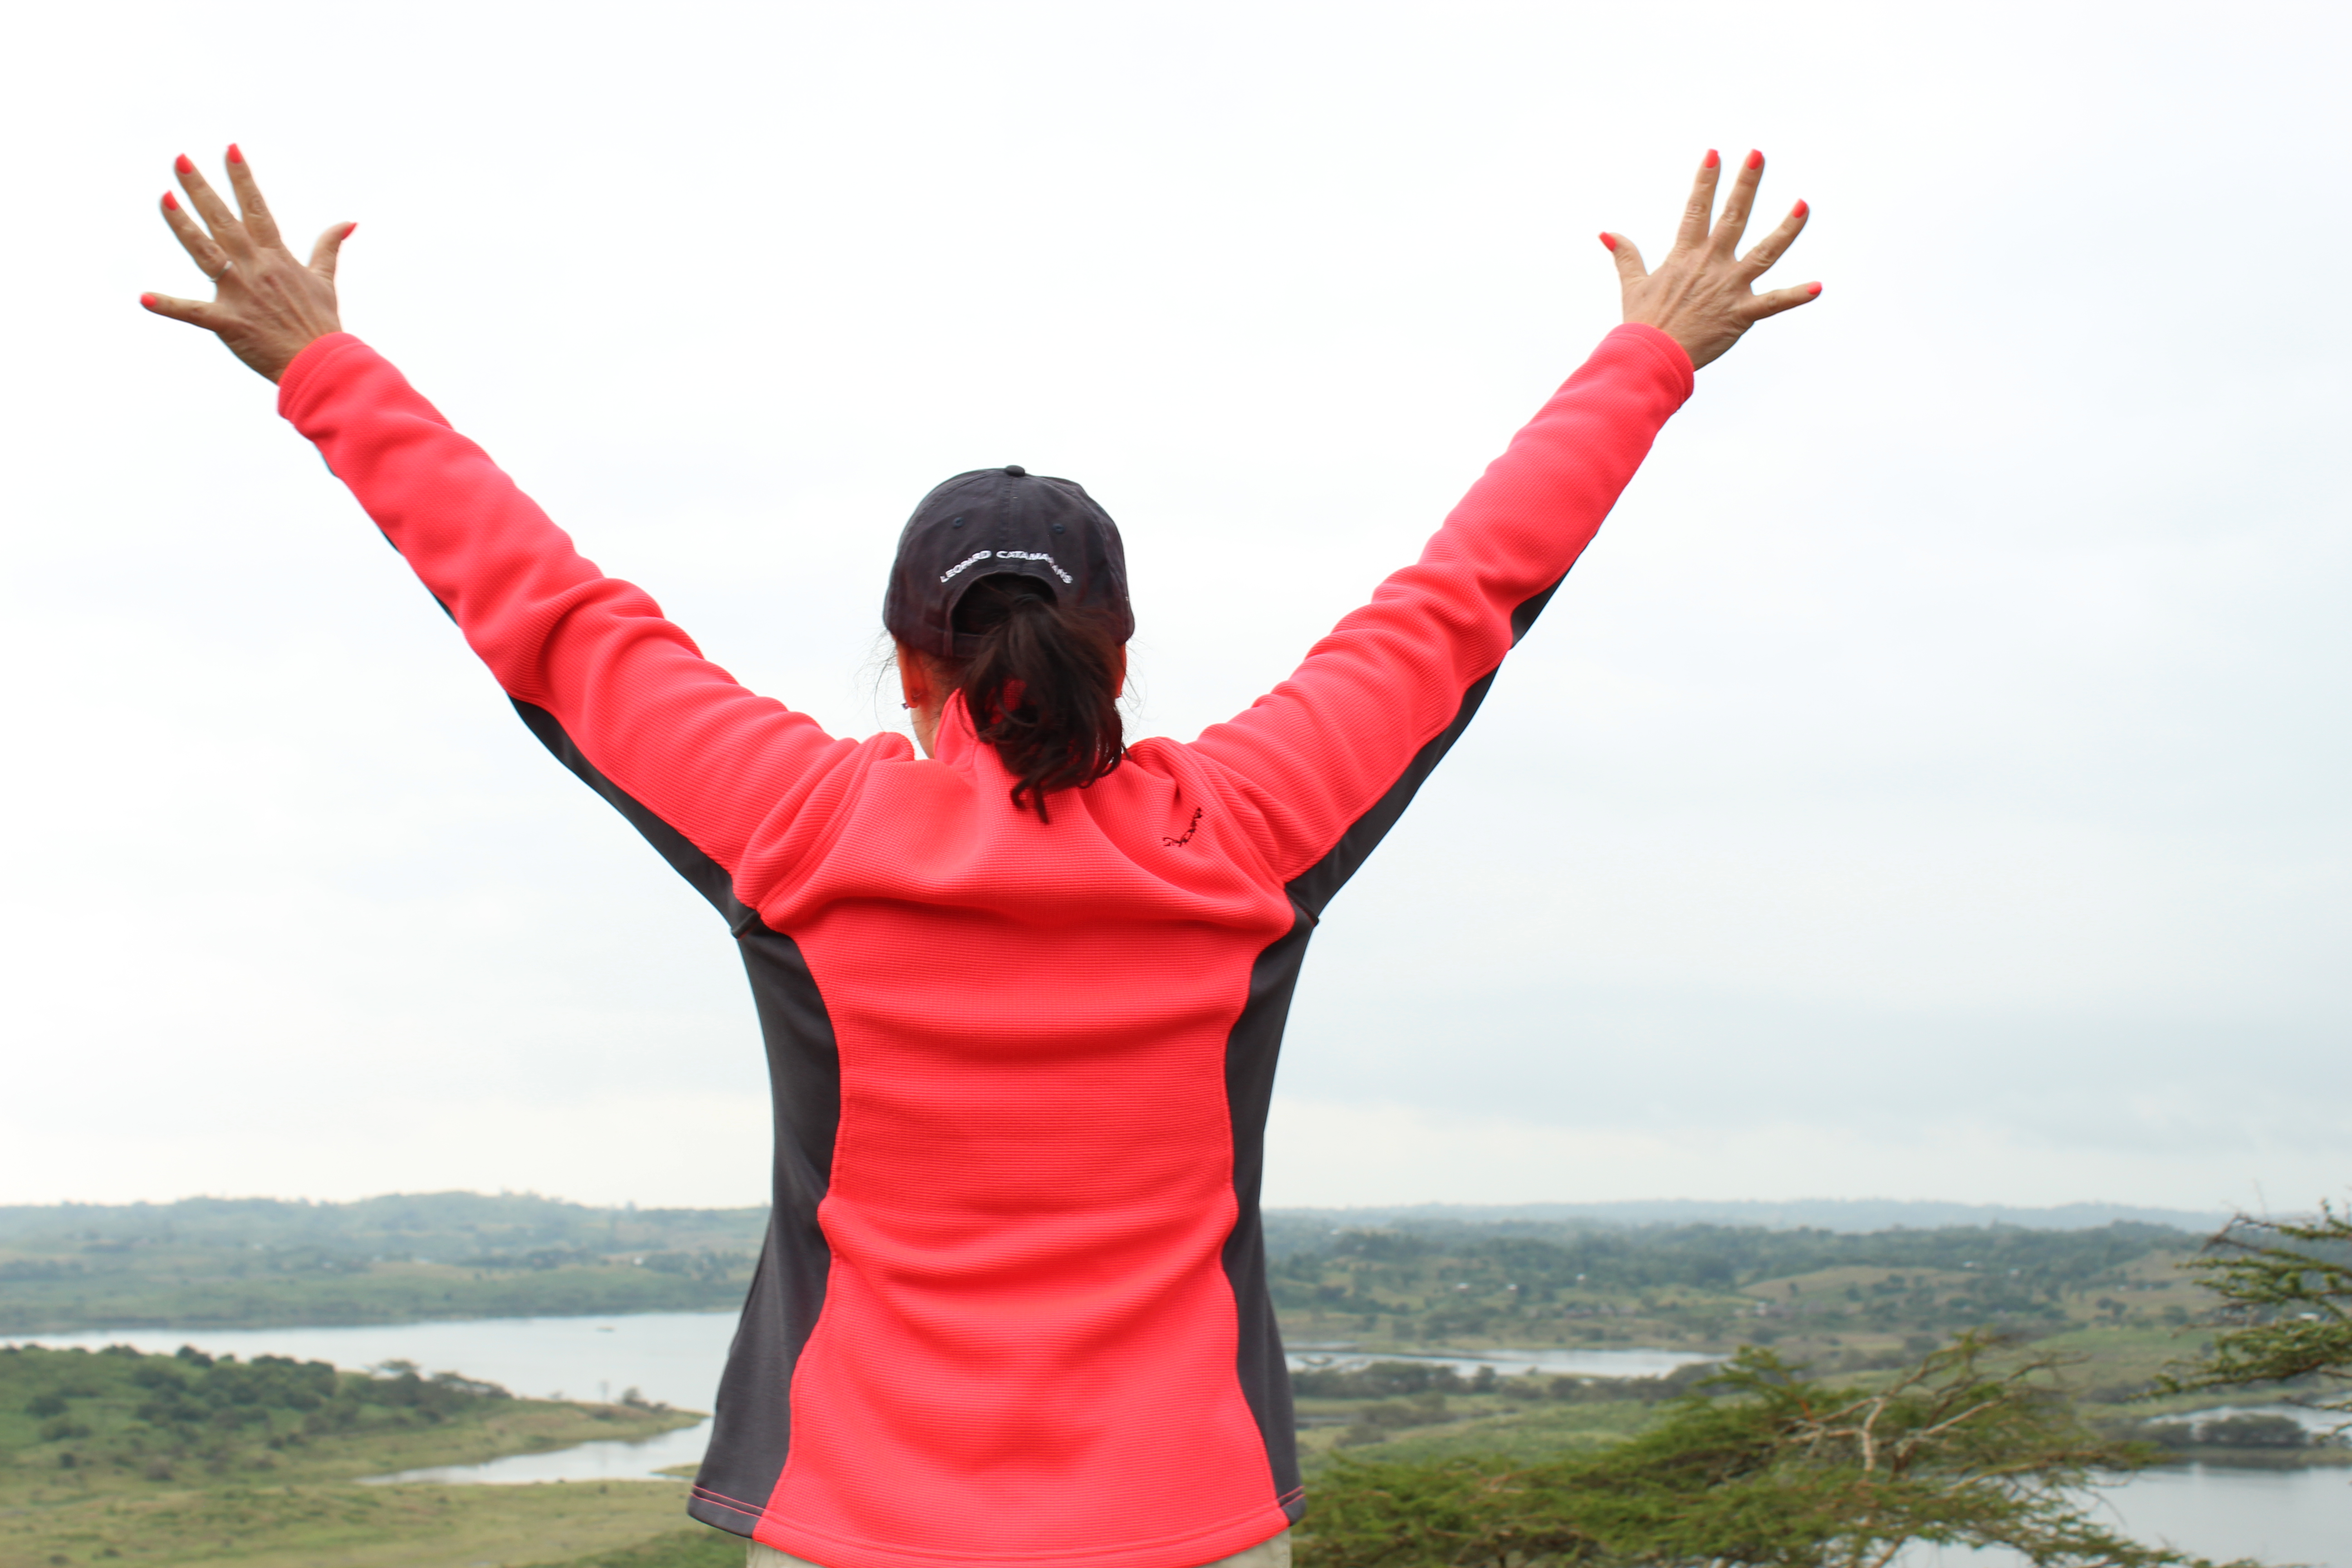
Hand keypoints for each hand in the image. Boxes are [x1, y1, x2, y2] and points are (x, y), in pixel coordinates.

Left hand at [141, 146, 351, 382]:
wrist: (321, 364)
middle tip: (181, 160)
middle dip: (202, 189)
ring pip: (205, 252)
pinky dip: (170, 306)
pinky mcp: (228, 323)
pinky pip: (194, 312)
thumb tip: (349, 222)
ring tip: (164, 197)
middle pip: (224, 221)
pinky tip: (145, 298)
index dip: (243, 178)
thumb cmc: (321, 324)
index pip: (257, 210)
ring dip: (182, 225)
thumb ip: (329, 247)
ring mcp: (240, 295)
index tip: (230, 149)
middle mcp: (256, 269)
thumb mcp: (325, 281)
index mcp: (277, 258)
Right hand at [1603, 150, 1817, 371]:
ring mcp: (1728, 288)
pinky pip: (1773, 303)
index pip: (1696, 209)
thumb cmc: (1642, 324)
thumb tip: (1607, 233)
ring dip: (1786, 228)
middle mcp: (1710, 265)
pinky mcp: (1740, 314)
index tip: (1714, 154)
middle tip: (1758, 154)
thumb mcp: (1632, 285)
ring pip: (1764, 252)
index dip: (1705, 181)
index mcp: (1685, 256)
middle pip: (1733, 217)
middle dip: (1746, 184)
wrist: (1649, 358)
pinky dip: (1795, 296)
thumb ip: (1625, 256)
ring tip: (1804, 204)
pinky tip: (1818, 287)